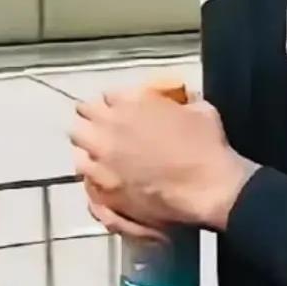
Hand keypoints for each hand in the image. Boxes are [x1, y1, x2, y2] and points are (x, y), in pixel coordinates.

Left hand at [69, 88, 256, 230]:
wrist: (207, 188)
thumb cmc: (208, 145)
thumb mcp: (198, 109)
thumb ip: (176, 103)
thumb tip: (174, 105)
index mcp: (132, 103)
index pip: (108, 95)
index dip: (116, 102)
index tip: (121, 109)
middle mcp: (110, 127)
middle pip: (84, 115)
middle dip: (93, 118)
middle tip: (104, 125)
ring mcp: (103, 160)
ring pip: (79, 145)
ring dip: (88, 144)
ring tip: (100, 151)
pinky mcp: (104, 189)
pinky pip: (84, 175)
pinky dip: (91, 172)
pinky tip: (102, 175)